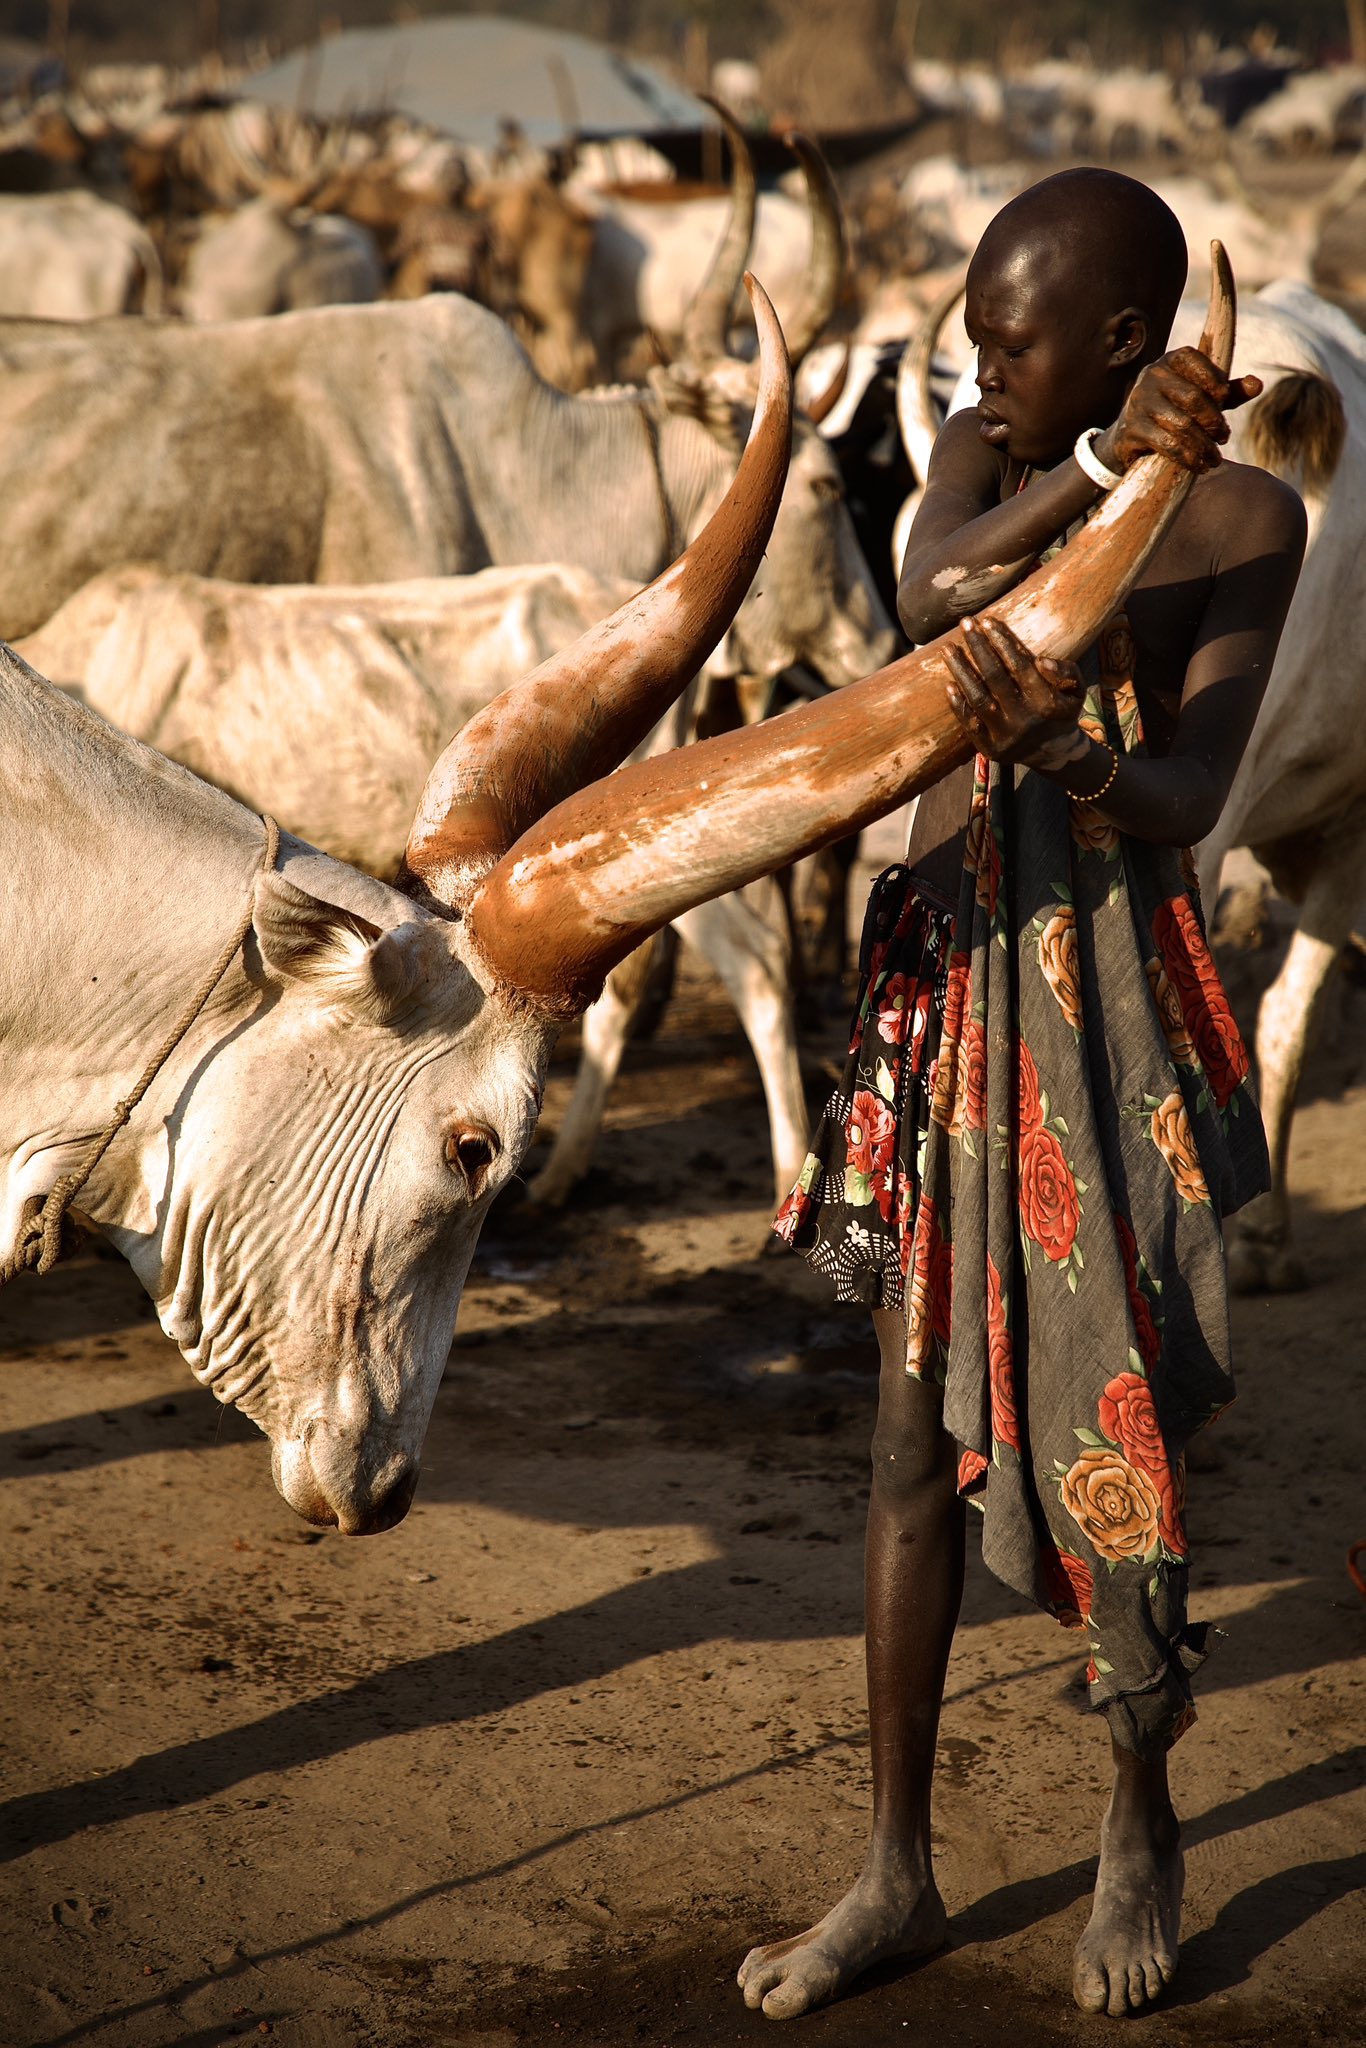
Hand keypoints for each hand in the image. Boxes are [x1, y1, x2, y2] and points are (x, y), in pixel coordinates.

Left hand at [943, 615, 1086, 767]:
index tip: (988, 621)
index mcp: (1047, 703)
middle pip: (995, 677)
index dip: (1002, 641)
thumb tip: (1041, 661)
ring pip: (978, 698)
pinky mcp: (990, 749)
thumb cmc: (1061, 712)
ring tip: (948, 649)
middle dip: (979, 647)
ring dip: (961, 671)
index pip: (1020, 665)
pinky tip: (949, 683)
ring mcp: (1005, 736)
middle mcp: (1024, 720)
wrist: (1053, 753)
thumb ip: (1067, 672)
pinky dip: (958, 704)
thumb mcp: (1077, 692)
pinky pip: (970, 724)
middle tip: (965, 623)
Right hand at [1092, 348, 1262, 477]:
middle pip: (1192, 398)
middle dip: (1214, 421)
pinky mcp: (1132, 429)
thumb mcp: (1202, 397)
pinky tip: (1199, 466)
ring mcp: (1139, 403)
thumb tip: (1257, 384)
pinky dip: (1188, 458)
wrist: (1130, 435)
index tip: (1225, 399)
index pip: (1194, 360)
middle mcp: (1151, 376)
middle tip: (1224, 437)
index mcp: (1170, 361)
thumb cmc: (1175, 410)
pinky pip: (1167, 444)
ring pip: (1181, 424)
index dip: (1213, 379)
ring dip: (1204, 445)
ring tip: (1215, 458)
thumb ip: (1229, 392)